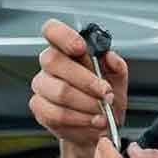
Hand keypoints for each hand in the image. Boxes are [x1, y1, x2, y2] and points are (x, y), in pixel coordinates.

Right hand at [29, 18, 127, 148]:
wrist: (99, 127)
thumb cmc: (105, 98)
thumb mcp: (118, 80)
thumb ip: (117, 66)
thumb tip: (110, 56)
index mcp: (67, 48)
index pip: (52, 30)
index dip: (64, 35)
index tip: (81, 48)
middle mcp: (50, 63)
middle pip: (54, 61)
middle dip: (85, 79)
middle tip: (105, 93)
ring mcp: (41, 85)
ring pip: (59, 91)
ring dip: (86, 103)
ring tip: (102, 111)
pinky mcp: (39, 107)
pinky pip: (56, 113)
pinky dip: (79, 119)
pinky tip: (92, 120)